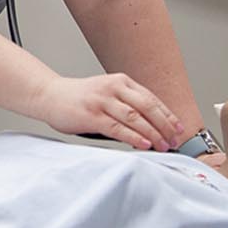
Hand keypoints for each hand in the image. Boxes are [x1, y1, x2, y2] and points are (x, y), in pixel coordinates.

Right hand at [31, 73, 184, 150]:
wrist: (48, 95)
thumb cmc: (77, 98)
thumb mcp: (106, 94)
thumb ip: (126, 105)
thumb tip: (150, 128)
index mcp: (120, 81)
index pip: (151, 98)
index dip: (168, 115)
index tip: (178, 128)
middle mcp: (112, 88)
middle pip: (147, 107)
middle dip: (164, 125)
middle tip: (174, 139)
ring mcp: (101, 100)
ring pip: (135, 117)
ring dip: (152, 133)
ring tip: (163, 145)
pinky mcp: (91, 115)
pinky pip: (117, 127)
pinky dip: (133, 137)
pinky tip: (143, 144)